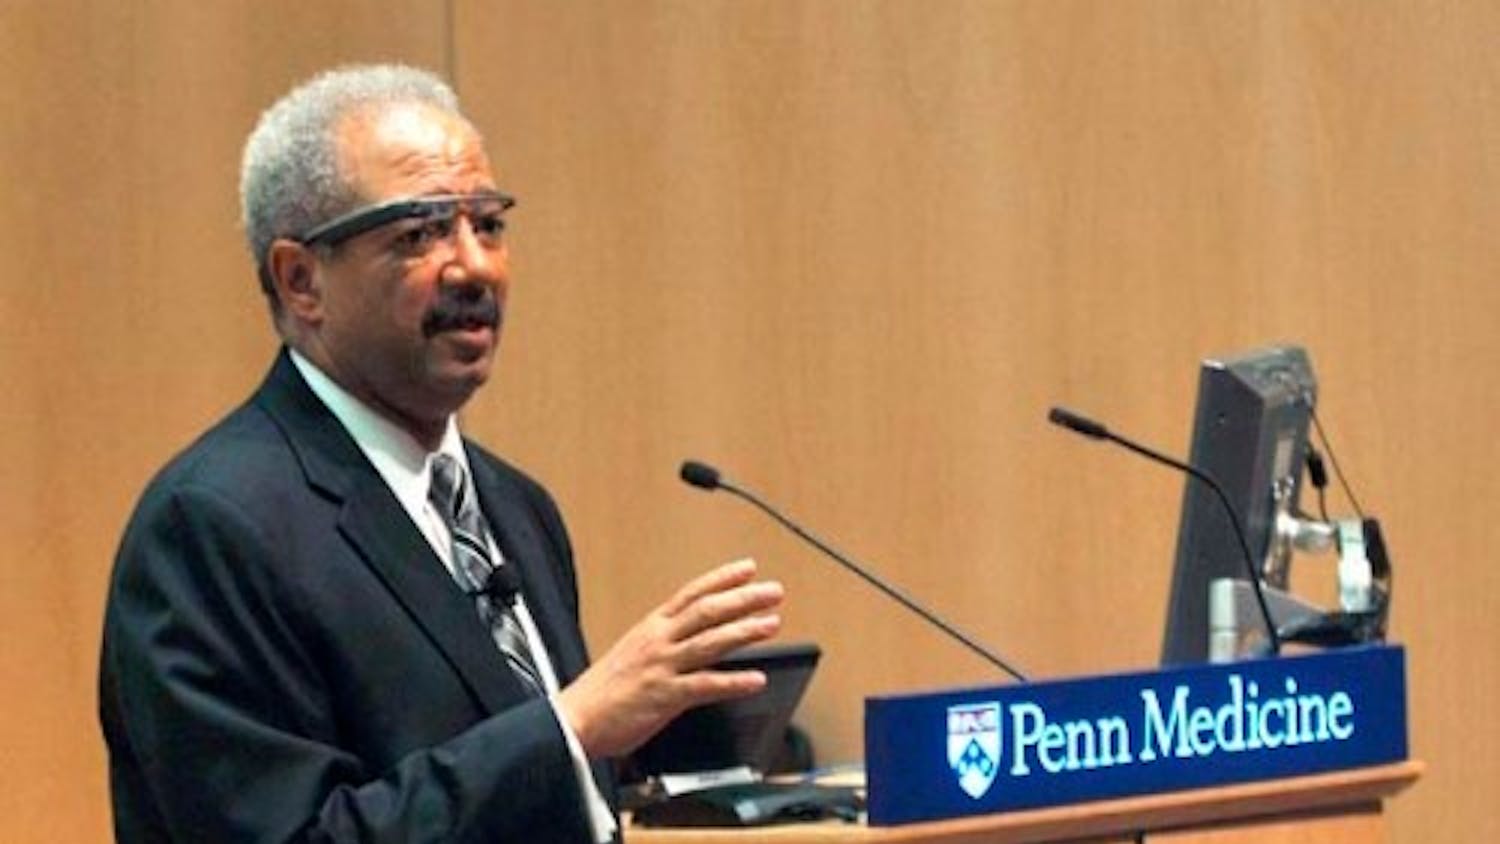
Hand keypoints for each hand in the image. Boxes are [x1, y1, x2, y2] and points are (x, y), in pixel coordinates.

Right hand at [557, 558, 782, 757]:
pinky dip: (734, 682)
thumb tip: (695, 637)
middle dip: (744, 599)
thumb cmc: (602, 692)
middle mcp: (657, 641)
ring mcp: (661, 667)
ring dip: (745, 632)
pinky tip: (756, 680)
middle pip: (707, 611)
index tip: (749, 569)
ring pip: (710, 642)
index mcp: (650, 628)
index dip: (722, 579)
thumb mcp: (633, 653)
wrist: (572, 720)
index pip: (692, 593)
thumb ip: (663, 643)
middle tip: (774, 592)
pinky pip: (705, 685)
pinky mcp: (663, 696)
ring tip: (772, 624)